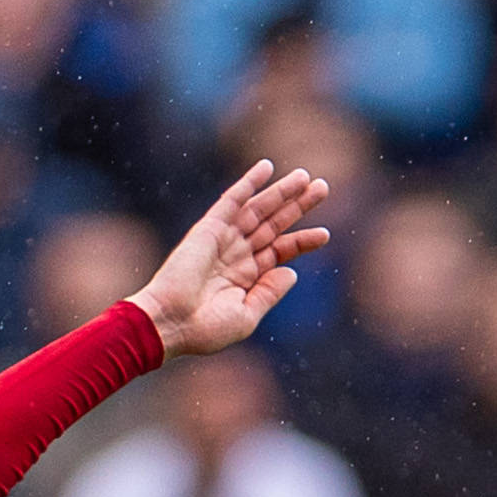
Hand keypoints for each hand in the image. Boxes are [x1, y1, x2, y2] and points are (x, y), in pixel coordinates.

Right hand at [129, 160, 331, 359]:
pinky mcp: (208, 229)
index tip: (325, 234)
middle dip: (298, 206)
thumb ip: (270, 292)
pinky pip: (231, 200)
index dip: (302, 240)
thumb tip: (292, 272)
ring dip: (281, 191)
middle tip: (323, 187)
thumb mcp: (247, 315)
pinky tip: (266, 167)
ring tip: (305, 176)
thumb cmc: (205, 329)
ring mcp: (224, 239)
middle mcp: (237, 254)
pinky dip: (248, 183)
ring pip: (259, 209)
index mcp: (247, 276)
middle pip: (274, 224)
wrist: (171, 323)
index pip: (280, 251)